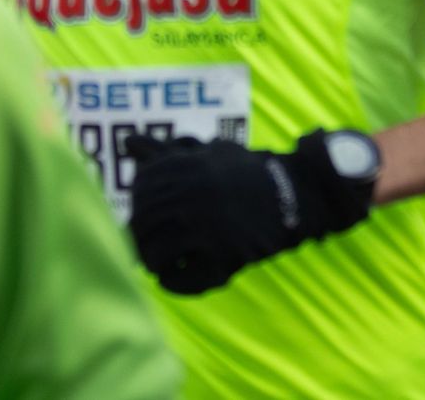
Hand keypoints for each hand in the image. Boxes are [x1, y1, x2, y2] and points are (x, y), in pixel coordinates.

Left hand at [125, 130, 372, 294]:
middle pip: (143, 223)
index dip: (141, 204)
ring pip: (155, 253)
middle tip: (154, 245)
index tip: (152, 213)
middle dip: (142, 238)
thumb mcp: (210, 153)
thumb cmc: (247, 174)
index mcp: (188, 167)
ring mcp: (208, 225)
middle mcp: (193, 193)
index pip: (142, 188)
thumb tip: (126, 142)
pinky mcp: (224, 253)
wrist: (298, 192)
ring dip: (155, 261)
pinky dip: (173, 282)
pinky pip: (181, 278)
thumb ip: (166, 151)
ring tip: (165, 262)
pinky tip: (177, 276)